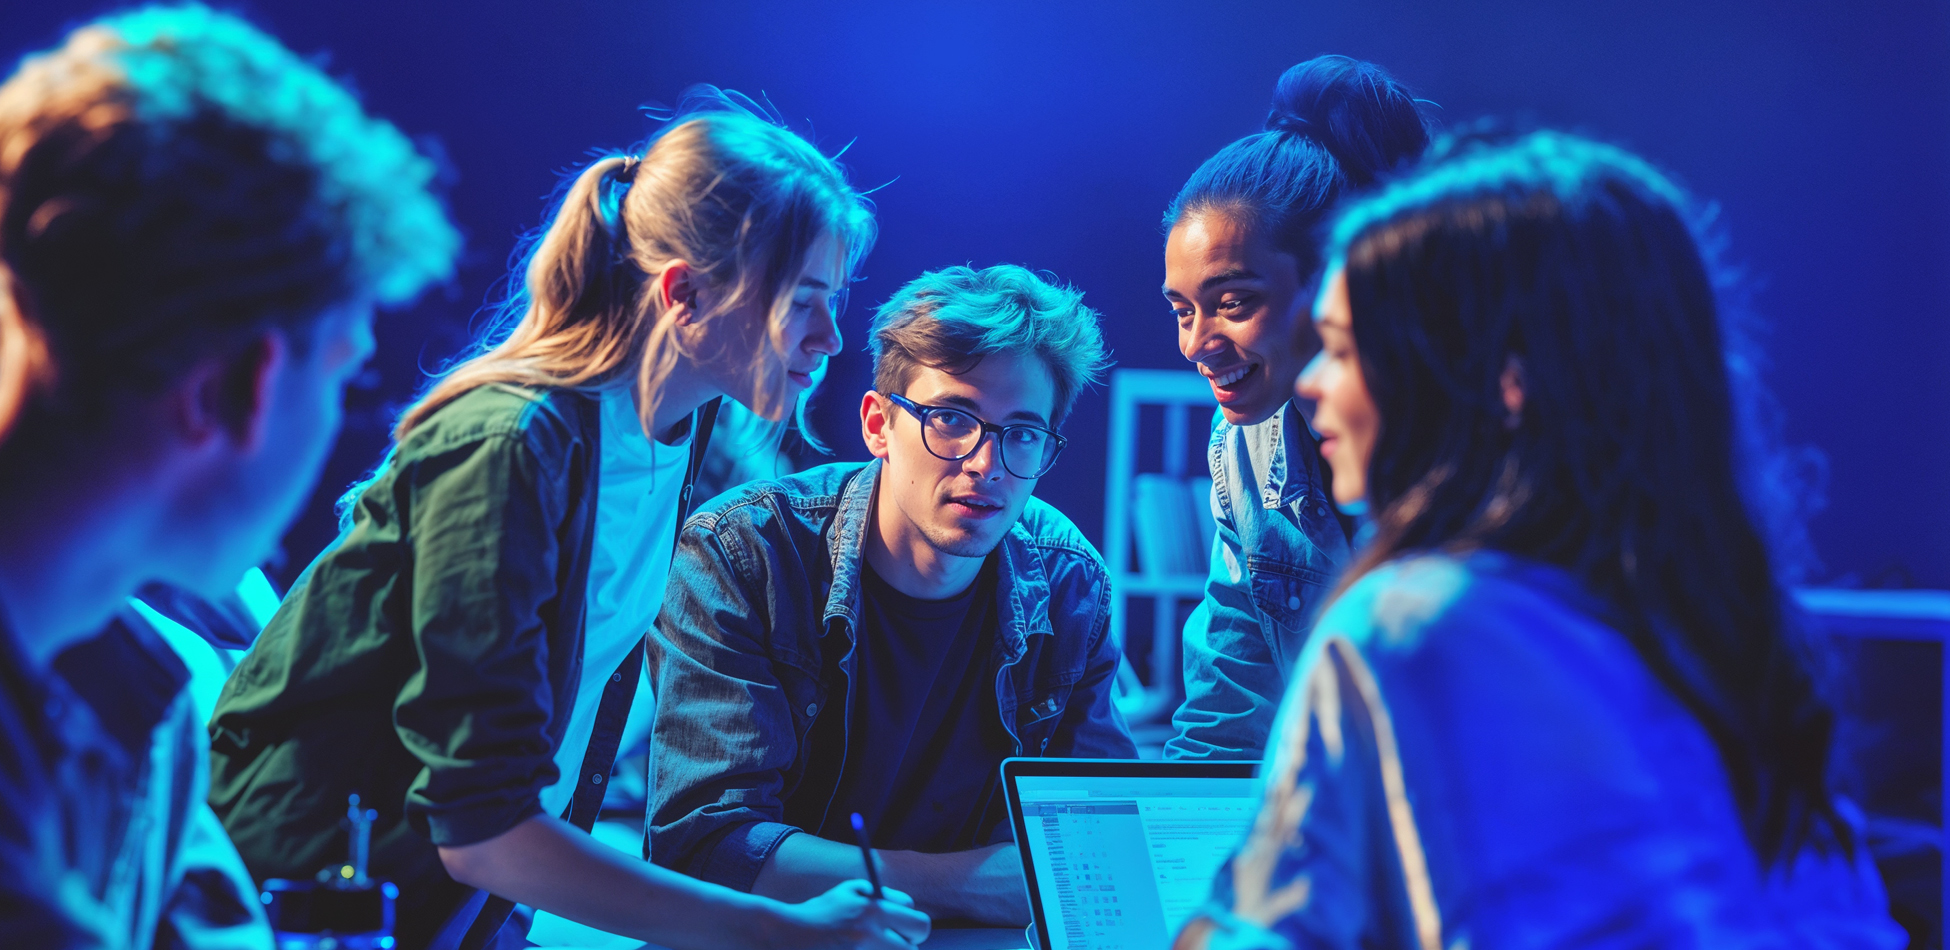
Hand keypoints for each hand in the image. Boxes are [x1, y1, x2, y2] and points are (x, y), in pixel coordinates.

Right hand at [760, 880, 930, 948]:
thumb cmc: (816, 914)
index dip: (913, 926)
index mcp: (873, 912)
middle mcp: (871, 936)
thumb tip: (905, 903)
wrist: (785, 938)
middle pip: (914, 948)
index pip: (919, 923)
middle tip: (892, 943)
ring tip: (865, 945)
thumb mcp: (845, 893)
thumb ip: (877, 894)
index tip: (903, 928)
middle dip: (906, 945)